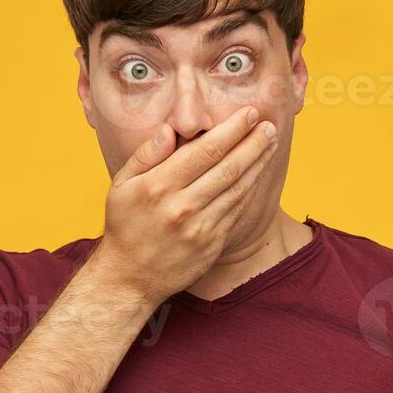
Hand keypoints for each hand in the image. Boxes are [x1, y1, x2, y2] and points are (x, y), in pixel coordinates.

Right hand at [89, 106, 278, 304]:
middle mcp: (182, 207)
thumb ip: (146, 155)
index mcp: (159, 187)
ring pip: (238, 189)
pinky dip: (250, 190)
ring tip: (271, 143)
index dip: (231, 130)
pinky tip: (258, 174)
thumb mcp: (121, 186)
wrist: (129, 279)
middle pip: (228, 167)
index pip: (205, 150)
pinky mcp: (211, 245)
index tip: (248, 114)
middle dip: (253, 143)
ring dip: (258, 164)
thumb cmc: (125, 226)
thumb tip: (169, 129)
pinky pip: (236, 211)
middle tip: (269, 125)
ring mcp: (200, 228)